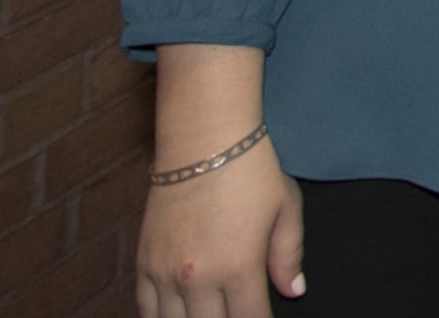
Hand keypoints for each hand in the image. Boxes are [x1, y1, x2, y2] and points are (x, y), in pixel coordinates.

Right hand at [133, 142, 303, 316]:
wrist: (202, 140)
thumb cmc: (250, 171)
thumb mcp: (285, 209)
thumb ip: (289, 256)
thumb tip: (294, 291)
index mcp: (239, 267)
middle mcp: (199, 277)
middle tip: (237, 314)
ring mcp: (166, 273)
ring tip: (209, 314)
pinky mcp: (144, 262)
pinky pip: (145, 309)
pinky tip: (177, 314)